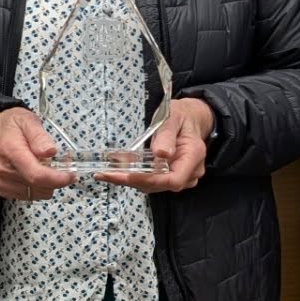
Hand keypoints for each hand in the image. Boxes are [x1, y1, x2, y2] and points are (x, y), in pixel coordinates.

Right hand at [0, 106, 75, 202]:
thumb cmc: (10, 125)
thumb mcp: (27, 120)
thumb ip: (39, 136)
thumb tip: (50, 151)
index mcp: (11, 150)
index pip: (36, 175)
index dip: (57, 179)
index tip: (70, 175)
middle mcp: (3, 169)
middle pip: (38, 186)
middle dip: (55, 178)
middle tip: (60, 164)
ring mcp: (2, 181)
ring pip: (36, 194)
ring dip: (47, 184)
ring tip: (46, 167)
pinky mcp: (3, 188)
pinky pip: (28, 196)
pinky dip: (37, 188)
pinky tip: (36, 173)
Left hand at [95, 97, 212, 194]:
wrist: (191, 118)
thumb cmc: (182, 116)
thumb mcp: (173, 117)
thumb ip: (166, 135)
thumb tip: (161, 154)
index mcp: (193, 156)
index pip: (173, 179)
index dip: (149, 180)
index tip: (128, 175)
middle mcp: (190, 171)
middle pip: (159, 185)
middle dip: (132, 180)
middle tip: (106, 174)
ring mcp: (182, 176)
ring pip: (154, 185)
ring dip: (130, 180)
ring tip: (108, 173)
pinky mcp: (171, 176)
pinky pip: (152, 180)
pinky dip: (135, 176)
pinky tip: (119, 170)